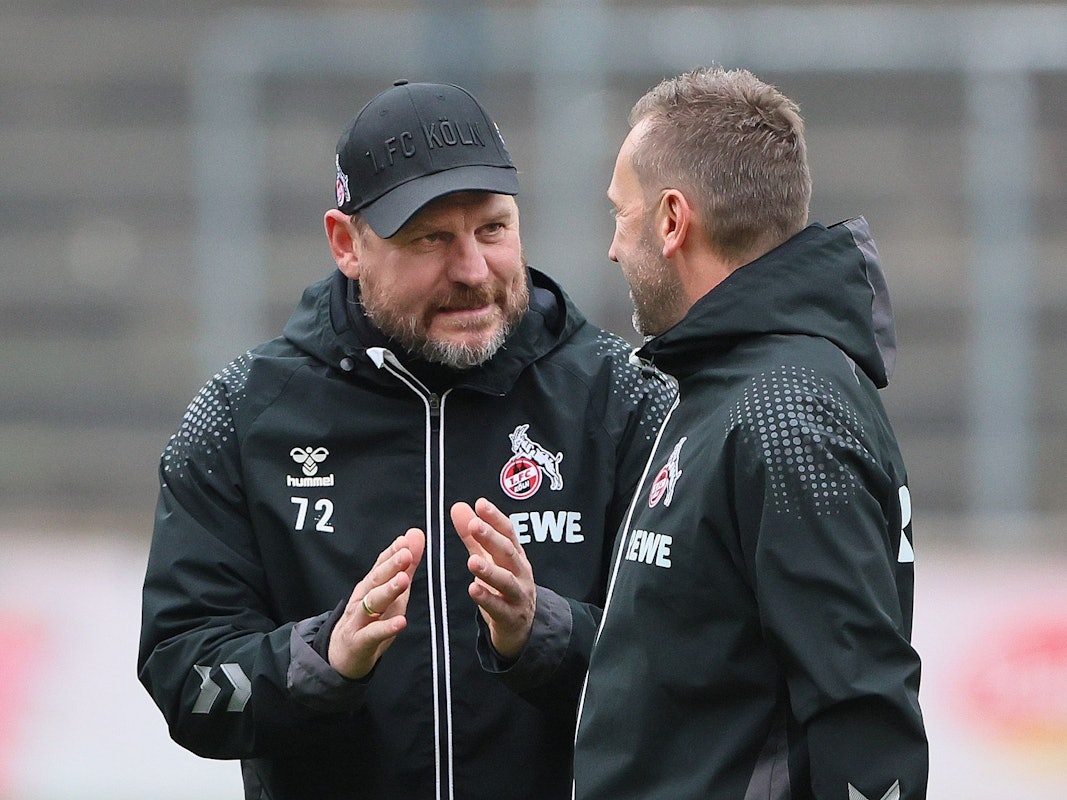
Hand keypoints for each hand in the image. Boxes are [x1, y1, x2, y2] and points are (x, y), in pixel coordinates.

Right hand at [327, 528, 425, 678]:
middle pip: (376, 580)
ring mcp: (359, 620)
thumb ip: (405, 566)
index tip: (406, 540)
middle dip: (391, 566)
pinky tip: (401, 622)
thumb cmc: (369, 621)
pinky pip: (373, 634)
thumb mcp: (390, 594)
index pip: (381, 565)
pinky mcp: (359, 642)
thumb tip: (416, 535)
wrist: (340, 656)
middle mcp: (362, 599)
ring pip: (372, 603)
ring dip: (388, 591)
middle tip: (406, 553)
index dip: (392, 552)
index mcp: (370, 586)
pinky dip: (386, 628)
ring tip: (403, 580)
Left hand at [451, 498, 534, 660]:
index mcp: (515, 556)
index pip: (508, 532)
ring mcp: (518, 595)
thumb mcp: (489, 560)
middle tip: (475, 525)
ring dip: (489, 570)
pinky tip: (473, 589)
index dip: (495, 518)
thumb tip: (458, 507)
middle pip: (508, 553)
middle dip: (492, 538)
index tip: (481, 504)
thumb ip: (473, 536)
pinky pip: (499, 608)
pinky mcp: (511, 617)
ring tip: (472, 561)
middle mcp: (520, 573)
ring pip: (506, 581)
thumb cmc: (503, 589)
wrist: (521, 629)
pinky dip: (487, 599)